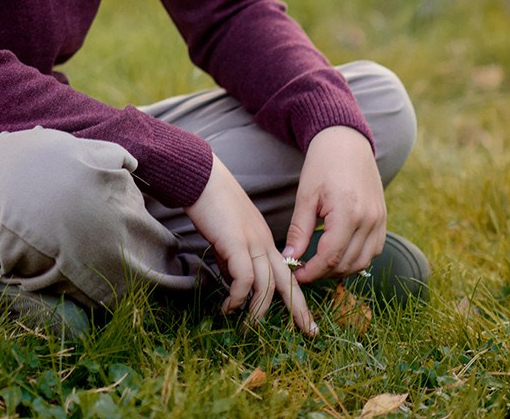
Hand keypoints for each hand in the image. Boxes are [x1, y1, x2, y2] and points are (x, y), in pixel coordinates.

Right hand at [186, 155, 316, 335]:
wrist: (202, 178)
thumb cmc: (212, 203)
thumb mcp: (228, 235)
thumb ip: (234, 258)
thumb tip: (234, 282)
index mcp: (265, 239)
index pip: (287, 273)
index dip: (297, 297)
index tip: (306, 319)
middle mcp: (264, 242)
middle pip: (287, 281)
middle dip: (299, 309)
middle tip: (307, 331)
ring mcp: (252, 242)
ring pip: (266, 285)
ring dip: (257, 310)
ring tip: (246, 326)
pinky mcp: (235, 243)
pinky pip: (243, 279)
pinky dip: (237, 297)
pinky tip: (228, 306)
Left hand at [283, 126, 386, 284]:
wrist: (346, 141)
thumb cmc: (322, 164)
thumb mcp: (306, 195)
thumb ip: (299, 230)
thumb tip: (290, 259)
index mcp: (348, 213)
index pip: (331, 257)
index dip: (312, 271)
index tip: (297, 275)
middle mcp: (369, 220)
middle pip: (347, 263)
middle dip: (324, 273)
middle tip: (304, 271)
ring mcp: (379, 220)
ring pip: (362, 262)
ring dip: (341, 269)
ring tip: (319, 265)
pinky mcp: (383, 219)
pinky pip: (373, 251)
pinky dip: (357, 259)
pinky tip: (339, 255)